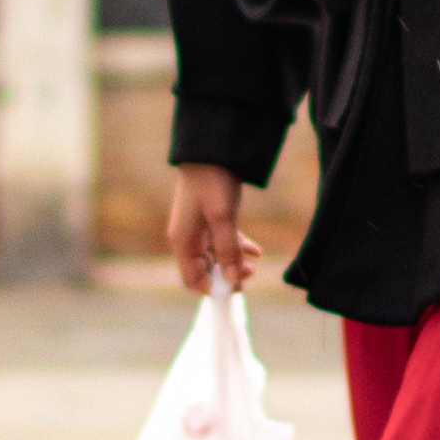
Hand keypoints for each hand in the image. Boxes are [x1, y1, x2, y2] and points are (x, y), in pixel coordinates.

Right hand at [167, 164, 259, 291]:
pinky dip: (238, 246)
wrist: (212, 149)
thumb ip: (228, 249)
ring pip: (216, 255)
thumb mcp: (222, 217)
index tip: (234, 290)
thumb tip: (232, 279)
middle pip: (205, 269)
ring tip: (255, 267)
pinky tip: (256, 251)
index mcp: (182, 241)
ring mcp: (198, 228)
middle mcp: (187, 237)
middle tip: (250, 278)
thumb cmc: (211, 181)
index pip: (191, 278)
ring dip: (234, 262)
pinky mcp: (210, 218)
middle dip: (227, 276)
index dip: (212, 288)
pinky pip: (223, 240)